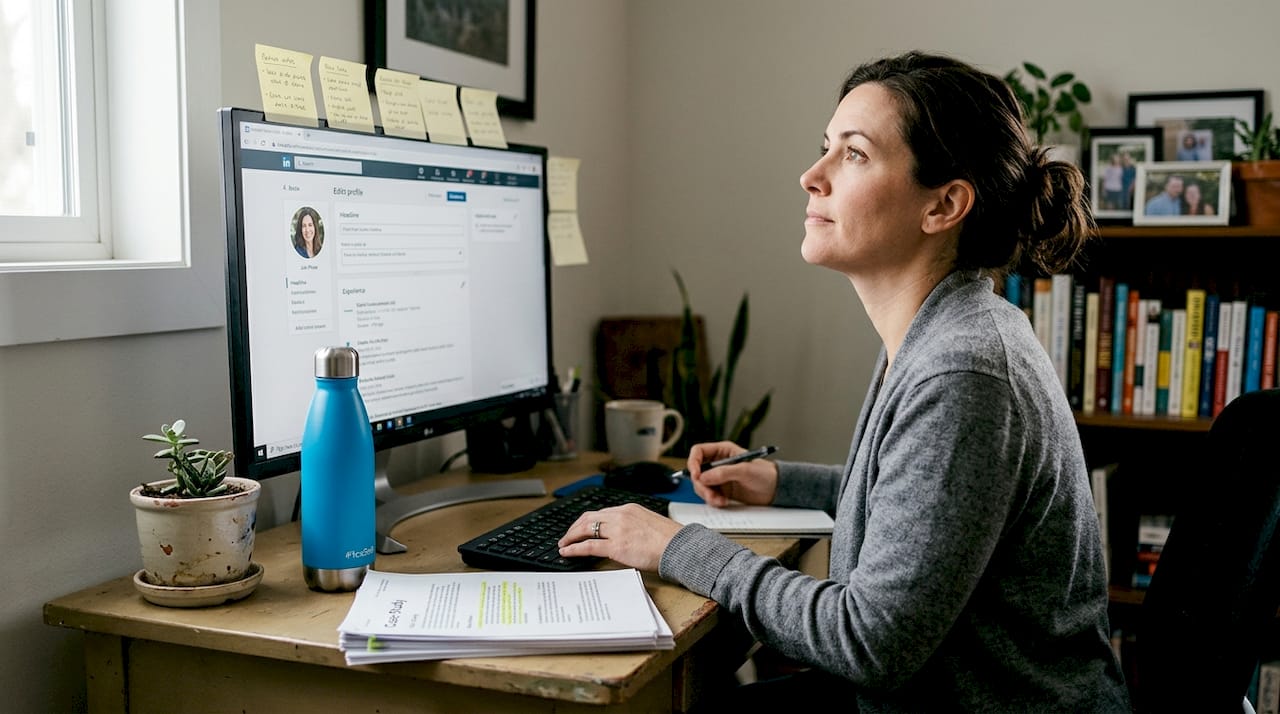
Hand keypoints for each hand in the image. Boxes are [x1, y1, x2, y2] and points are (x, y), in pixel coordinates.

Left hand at [557, 504, 682, 571]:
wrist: (680, 547)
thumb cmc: (670, 539)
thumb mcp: (649, 523)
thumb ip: (633, 525)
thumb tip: (624, 535)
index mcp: (629, 509)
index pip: (601, 512)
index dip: (586, 521)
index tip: (580, 527)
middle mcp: (621, 516)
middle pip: (589, 518)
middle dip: (574, 527)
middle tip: (567, 536)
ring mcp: (617, 530)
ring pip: (585, 529)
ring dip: (571, 536)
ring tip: (564, 544)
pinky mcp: (616, 547)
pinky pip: (588, 546)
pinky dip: (574, 548)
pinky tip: (567, 552)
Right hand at [686, 441, 777, 507]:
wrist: (775, 490)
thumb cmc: (765, 474)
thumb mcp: (745, 470)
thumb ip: (724, 472)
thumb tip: (704, 477)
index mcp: (722, 451)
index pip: (698, 452)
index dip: (693, 462)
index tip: (696, 475)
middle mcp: (718, 463)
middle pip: (697, 472)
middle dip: (701, 485)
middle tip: (709, 494)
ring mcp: (718, 478)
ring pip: (701, 486)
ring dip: (707, 495)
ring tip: (720, 501)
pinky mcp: (721, 491)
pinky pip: (708, 496)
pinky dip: (713, 501)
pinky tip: (723, 503)